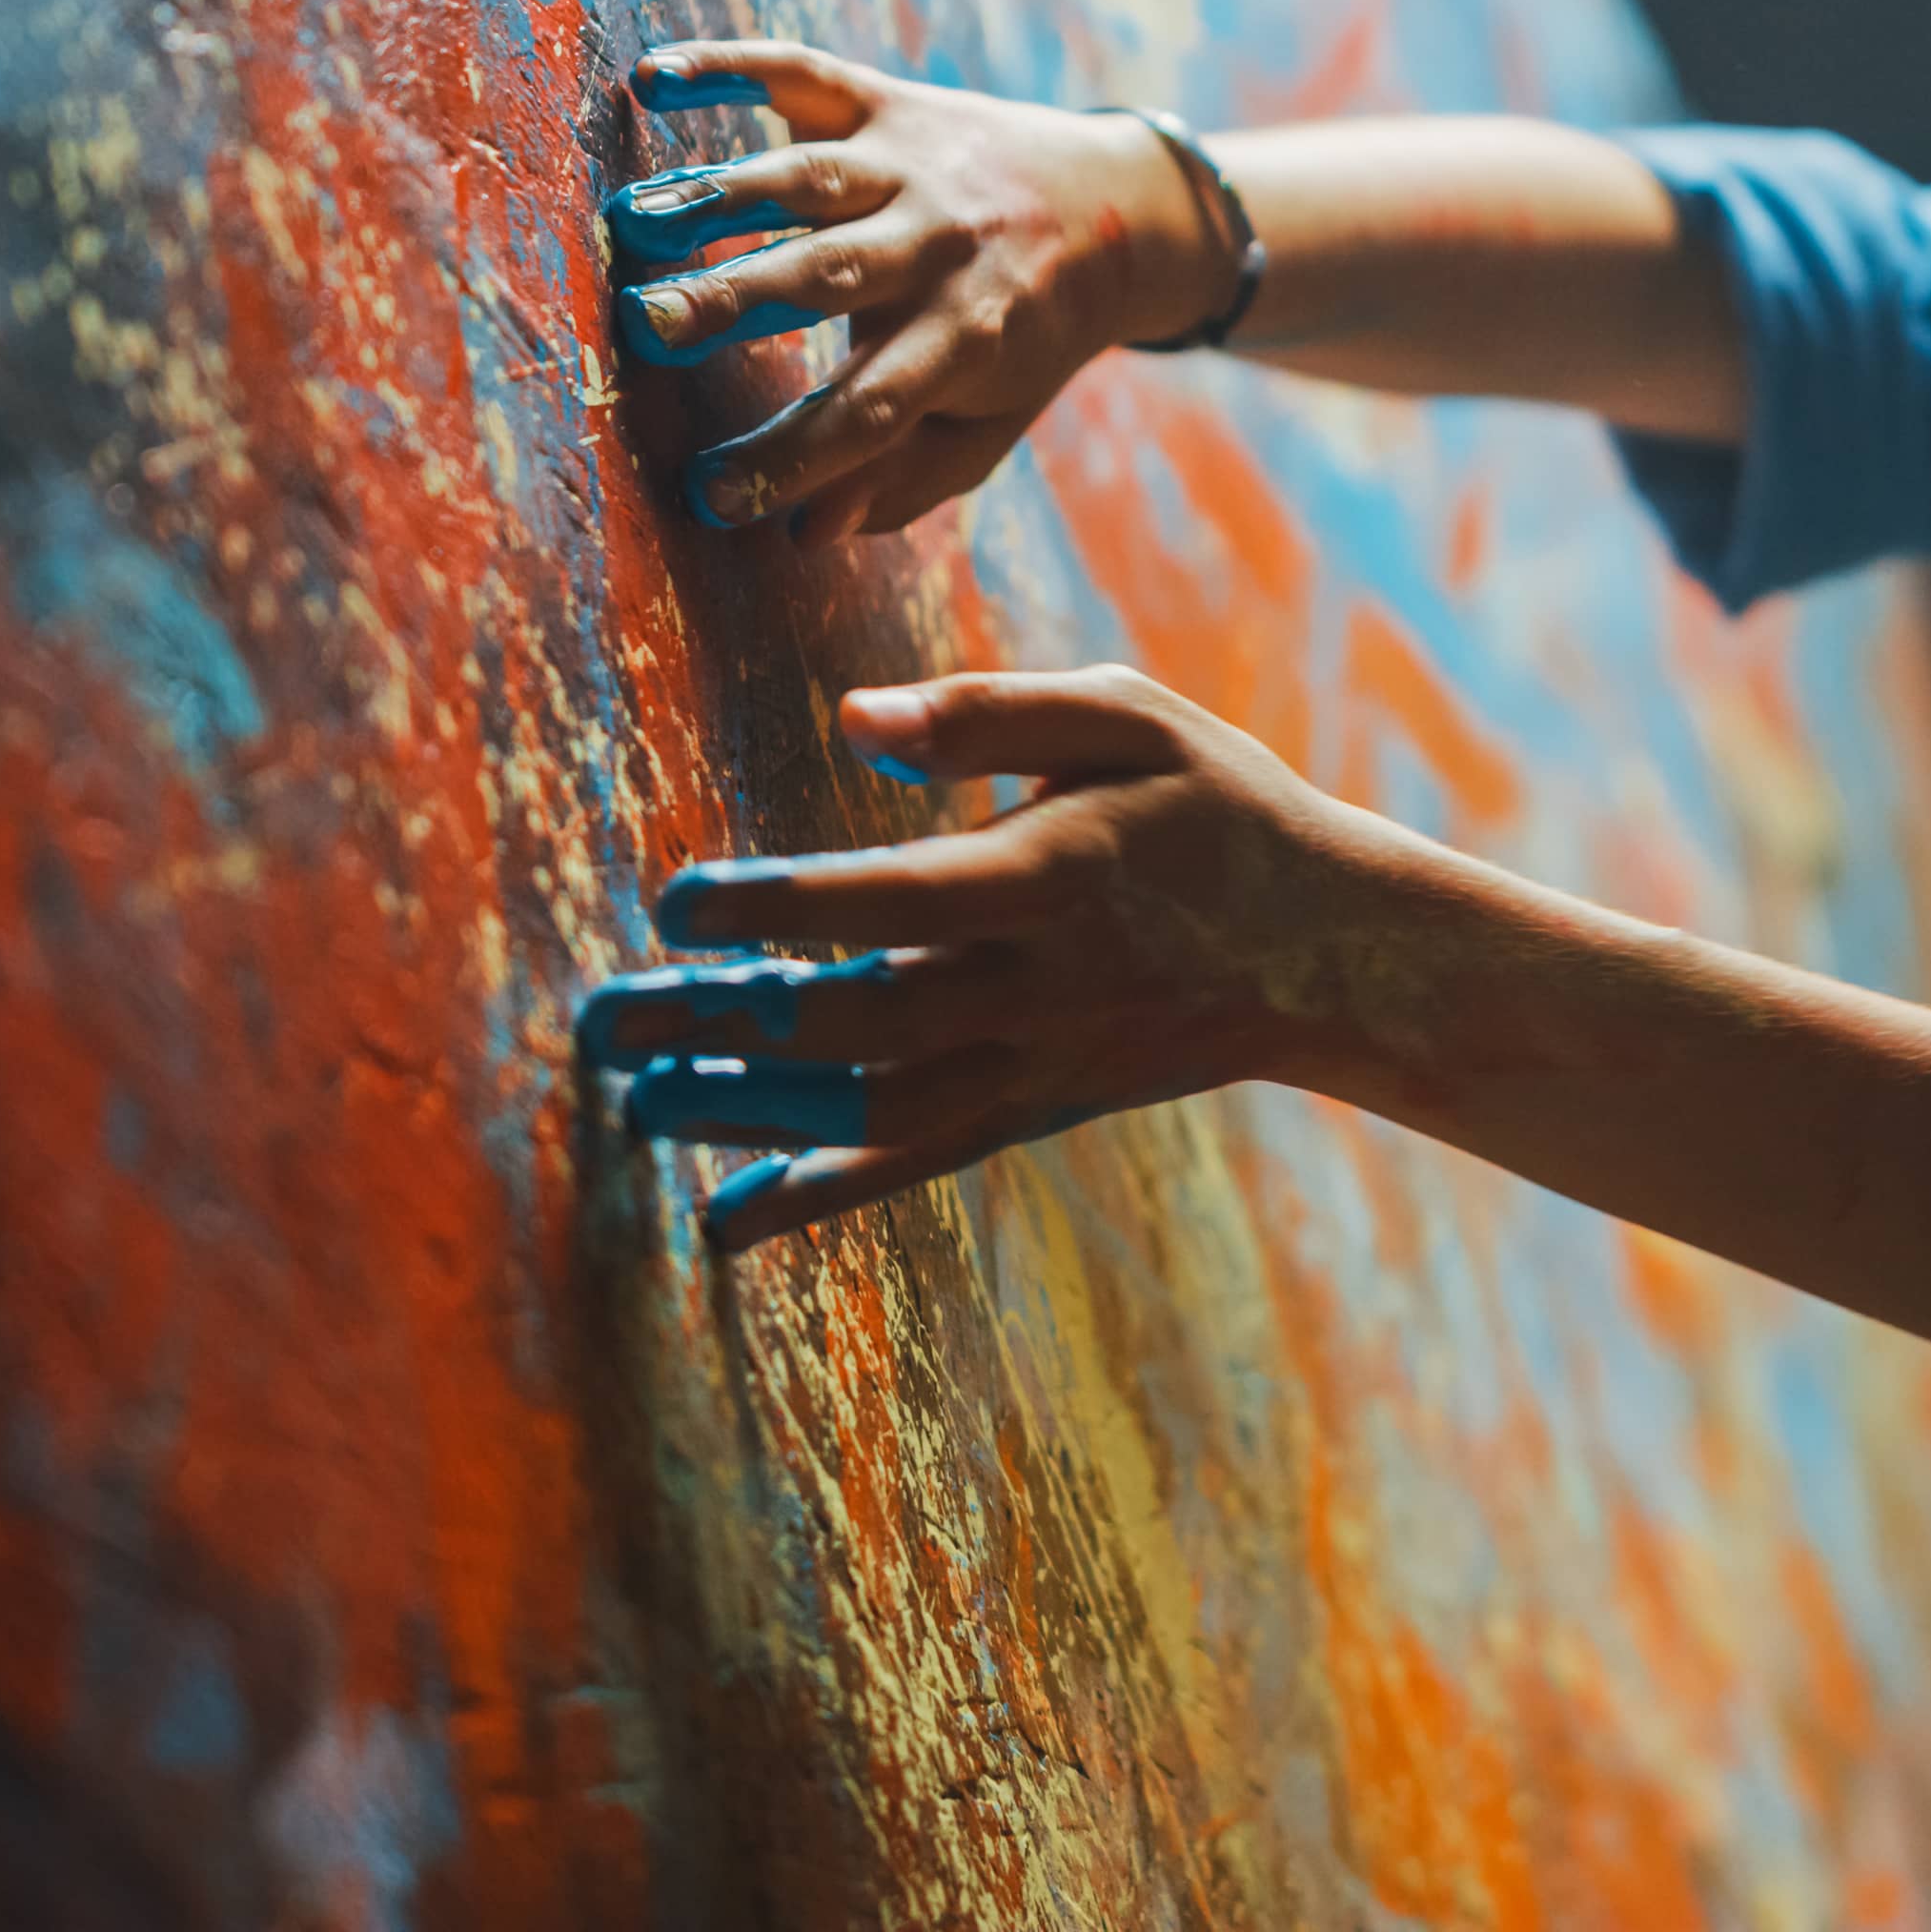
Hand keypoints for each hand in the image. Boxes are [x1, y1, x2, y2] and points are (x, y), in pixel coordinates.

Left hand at [572, 665, 1448, 1248]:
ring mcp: (1036, 1063)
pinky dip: (820, 1197)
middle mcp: (1039, 986)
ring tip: (634, 1101)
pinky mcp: (1034, 1110)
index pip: (898, 898)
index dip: (785, 906)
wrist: (1330, 951)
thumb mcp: (1129, 717)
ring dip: (748, 1114)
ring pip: (876, 1109)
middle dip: (724, 1026)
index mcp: (1056, 876)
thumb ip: (989, 712)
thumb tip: (853, 715)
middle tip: (600, 1020)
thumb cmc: (1215, 806)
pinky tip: (725, 1219)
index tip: (677, 901)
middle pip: (861, 1021)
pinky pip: (914, 1165)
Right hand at [605, 42, 1241, 533]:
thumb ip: (906, 476)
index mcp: (966, 338)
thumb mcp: (992, 419)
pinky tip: (650, 79)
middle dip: (735, 301)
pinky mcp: (890, 102)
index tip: (709, 494)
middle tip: (640, 326)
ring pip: (807, 178)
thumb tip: (806, 532)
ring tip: (632, 217)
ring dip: (718, 193)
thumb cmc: (1029, 334)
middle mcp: (939, 246)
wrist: (1118, 208)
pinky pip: (804, 75)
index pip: (870, 410)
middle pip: (829, 276)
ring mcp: (912, 166)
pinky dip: (729, 66)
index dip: (793, 458)